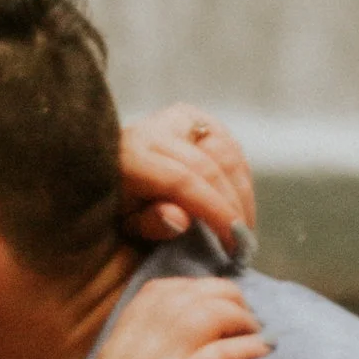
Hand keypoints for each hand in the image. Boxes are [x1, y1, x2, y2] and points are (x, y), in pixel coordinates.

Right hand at [63, 275, 268, 358]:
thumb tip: (167, 345)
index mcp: (117, 346)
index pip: (157, 292)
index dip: (194, 288)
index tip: (216, 302)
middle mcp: (134, 350)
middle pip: (187, 296)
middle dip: (226, 297)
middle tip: (247, 317)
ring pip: (204, 315)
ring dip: (239, 317)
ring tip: (257, 333)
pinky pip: (217, 355)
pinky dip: (244, 347)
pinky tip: (260, 352)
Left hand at [118, 104, 256, 249]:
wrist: (114, 167)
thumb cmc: (120, 203)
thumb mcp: (126, 223)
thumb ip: (151, 223)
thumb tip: (180, 219)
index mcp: (131, 155)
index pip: (182, 181)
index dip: (213, 211)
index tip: (232, 241)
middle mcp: (155, 129)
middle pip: (209, 167)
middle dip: (233, 206)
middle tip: (244, 240)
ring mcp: (179, 118)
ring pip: (227, 153)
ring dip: (242, 192)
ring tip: (244, 226)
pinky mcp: (198, 117)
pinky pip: (231, 145)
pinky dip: (241, 176)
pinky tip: (241, 202)